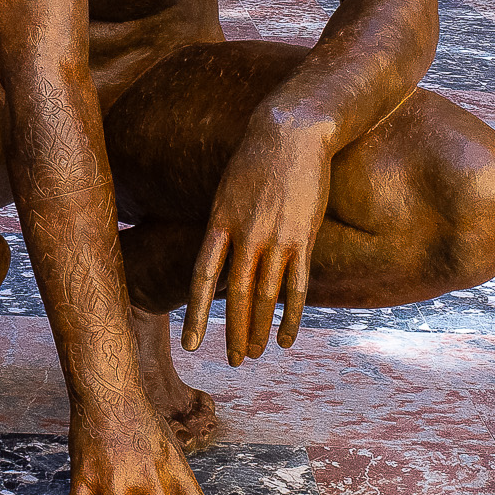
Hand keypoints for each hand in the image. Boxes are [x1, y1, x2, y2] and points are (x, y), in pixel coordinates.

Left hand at [182, 119, 333, 362]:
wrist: (292, 132)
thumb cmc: (256, 159)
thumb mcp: (226, 190)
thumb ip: (223, 226)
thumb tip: (218, 258)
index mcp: (219, 222)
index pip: (202, 278)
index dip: (195, 313)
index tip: (191, 344)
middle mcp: (246, 234)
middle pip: (235, 295)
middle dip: (232, 332)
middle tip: (232, 361)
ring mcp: (276, 238)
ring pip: (265, 297)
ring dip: (258, 331)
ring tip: (253, 355)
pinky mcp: (304, 238)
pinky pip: (297, 287)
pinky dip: (290, 317)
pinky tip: (285, 340)